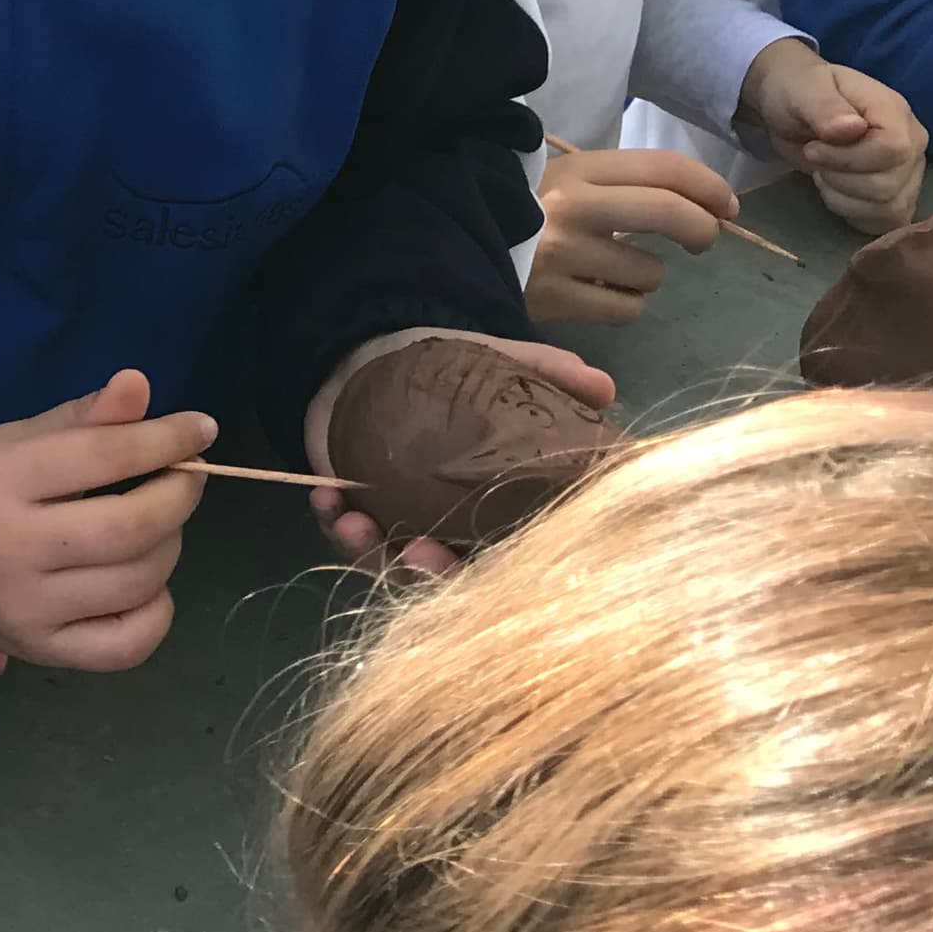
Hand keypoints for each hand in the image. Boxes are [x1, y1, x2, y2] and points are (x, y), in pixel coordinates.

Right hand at [0, 370, 211, 674]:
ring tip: (156, 526)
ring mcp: (26, 609)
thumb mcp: (20, 440)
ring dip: (169, 545)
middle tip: (185, 478)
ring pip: (140, 581)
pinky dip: (157, 611)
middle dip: (179, 495)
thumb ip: (84, 417)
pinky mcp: (43, 651)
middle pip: (132, 527)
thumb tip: (139, 385)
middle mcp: (9, 548)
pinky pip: (131, 643)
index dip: (166, 439)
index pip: (105, 455)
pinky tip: (144, 586)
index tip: (201, 430)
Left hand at [305, 330, 617, 573]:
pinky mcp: (358, 514)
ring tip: (354, 523)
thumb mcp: (500, 363)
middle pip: (449, 578)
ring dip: (370, 553)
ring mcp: (403, 525)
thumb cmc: (448, 371)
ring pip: (390, 565)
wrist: (372, 353)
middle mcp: (454, 528)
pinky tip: (328, 497)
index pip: (509, 555)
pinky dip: (333, 522)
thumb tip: (604, 387)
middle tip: (413, 555)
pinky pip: (345, 534)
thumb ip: (548, 372)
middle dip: (430, 576)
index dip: (495, 569)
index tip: (480, 555)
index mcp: (500, 507)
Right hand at [526, 146, 736, 322]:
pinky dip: (624, 304)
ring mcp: (562, 255)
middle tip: (703, 241)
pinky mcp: (554, 299)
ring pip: (650, 272)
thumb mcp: (564, 182)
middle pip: (668, 212)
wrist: (453, 249)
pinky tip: (600, 294)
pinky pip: (625, 309)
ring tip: (617, 271)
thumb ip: (621, 186)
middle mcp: (572, 208)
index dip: (709, 186)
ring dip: (647, 276)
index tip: (727, 206)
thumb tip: (700, 205)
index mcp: (576, 170)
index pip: (663, 167)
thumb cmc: (523, 213)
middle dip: (703, 229)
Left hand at [742, 39, 925, 233]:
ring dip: (841, 197)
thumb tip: (852, 129)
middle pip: (887, 186)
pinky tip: (836, 191)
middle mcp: (913, 144)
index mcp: (896, 112)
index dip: (847, 158)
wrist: (794, 107)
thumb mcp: (803, 91)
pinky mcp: (898, 196)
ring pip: (887, 208)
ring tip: (825, 171)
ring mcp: (909, 173)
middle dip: (838, 178)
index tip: (814, 148)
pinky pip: (886, 221)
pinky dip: (853, 213)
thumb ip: (825, 108)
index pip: (893, 150)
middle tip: (815, 157)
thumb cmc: (799, 92)